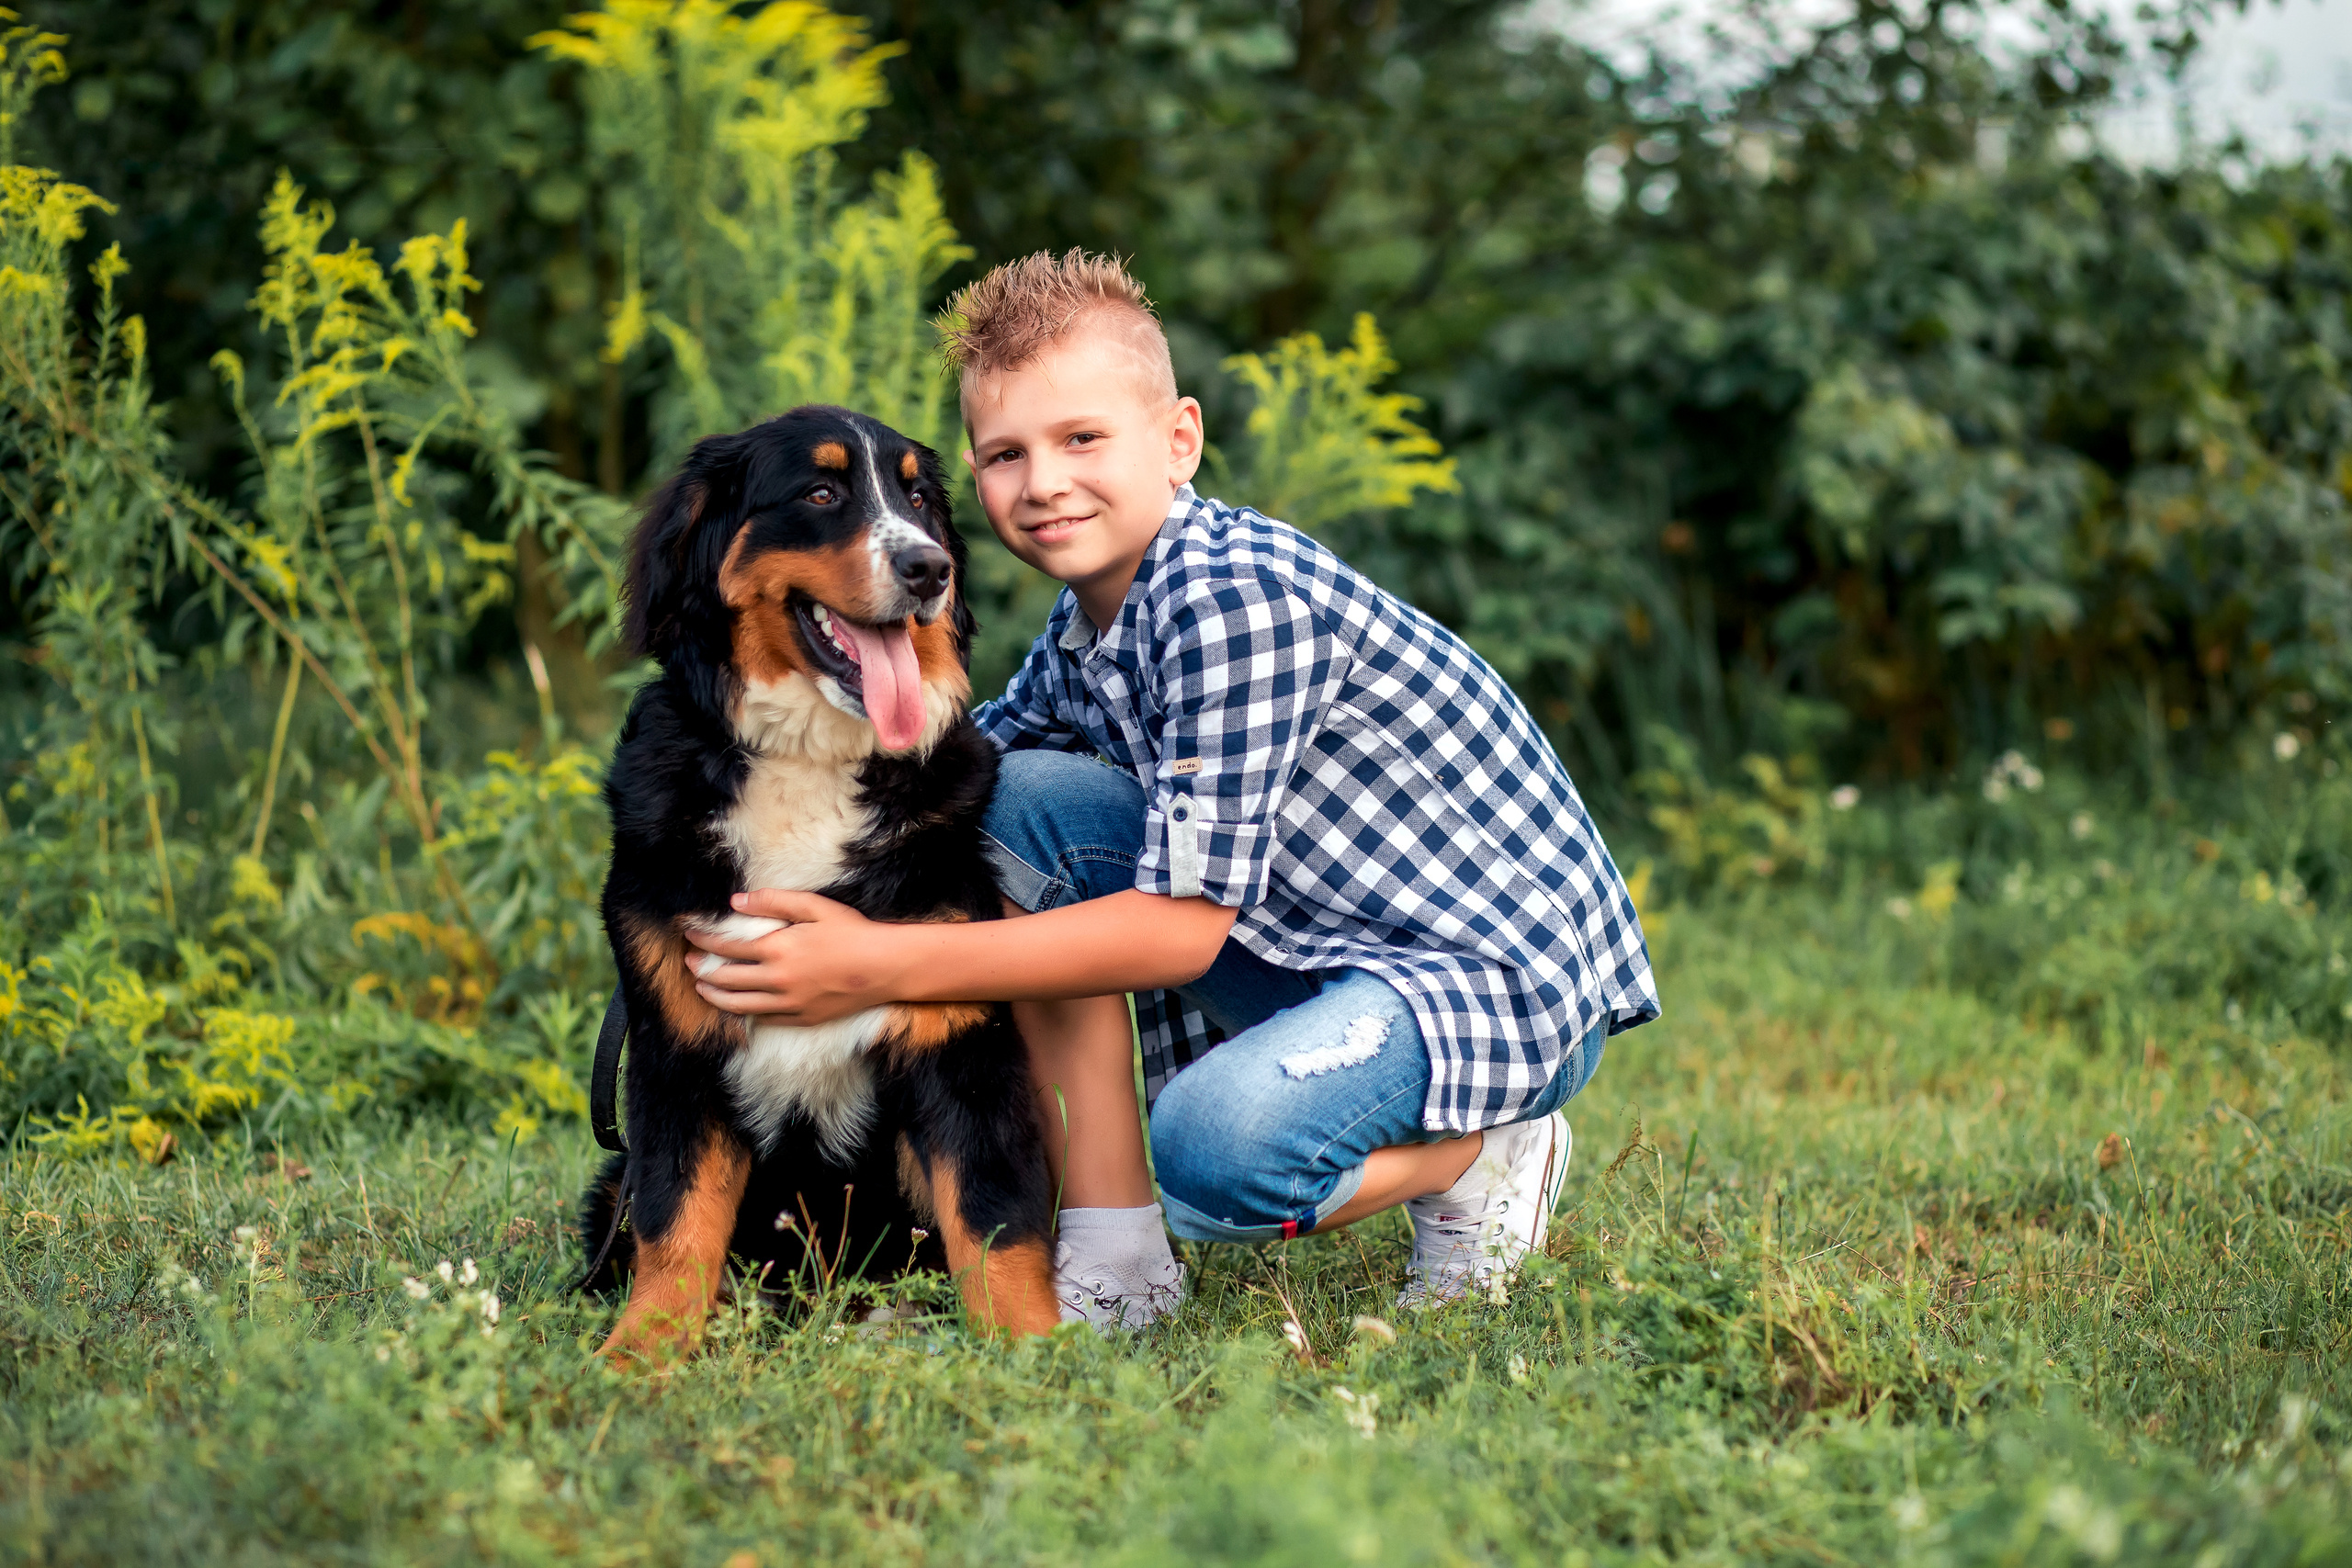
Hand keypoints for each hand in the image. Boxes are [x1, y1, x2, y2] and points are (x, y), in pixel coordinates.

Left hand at [683, 889, 902, 1024]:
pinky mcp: (801, 1018)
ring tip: (703, 988)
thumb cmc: (852, 932)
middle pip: (725, 979)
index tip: (691, 935)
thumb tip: (736, 902)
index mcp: (777, 948)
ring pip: (738, 1005)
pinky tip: (739, 1007)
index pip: (726, 947)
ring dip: (714, 996)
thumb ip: (773, 901)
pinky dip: (745, 1014)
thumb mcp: (814, 906)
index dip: (703, 941)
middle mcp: (777, 979)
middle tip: (689, 963)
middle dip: (701, 970)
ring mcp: (788, 1003)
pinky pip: (763, 1020)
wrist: (884, 967)